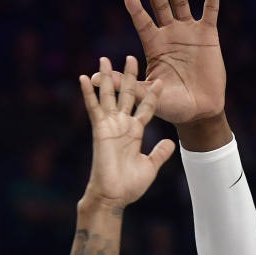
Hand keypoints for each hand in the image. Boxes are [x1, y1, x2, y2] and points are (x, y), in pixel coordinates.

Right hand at [80, 56, 174, 209]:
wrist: (113, 196)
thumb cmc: (129, 186)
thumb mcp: (149, 166)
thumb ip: (159, 153)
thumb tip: (171, 143)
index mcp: (135, 132)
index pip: (145, 108)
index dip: (152, 95)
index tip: (160, 80)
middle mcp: (122, 125)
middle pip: (127, 95)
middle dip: (129, 77)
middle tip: (131, 57)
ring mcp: (111, 126)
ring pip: (109, 95)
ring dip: (108, 77)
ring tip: (105, 59)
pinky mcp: (100, 129)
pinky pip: (93, 107)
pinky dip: (89, 93)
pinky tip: (85, 77)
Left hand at [122, 0, 225, 125]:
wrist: (199, 112)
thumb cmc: (171, 106)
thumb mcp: (146, 94)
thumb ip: (124, 83)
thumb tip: (94, 78)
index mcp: (154, 45)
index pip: (142, 20)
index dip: (135, 6)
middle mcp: (170, 34)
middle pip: (160, 5)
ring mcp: (188, 32)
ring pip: (181, 2)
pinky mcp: (207, 35)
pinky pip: (210, 11)